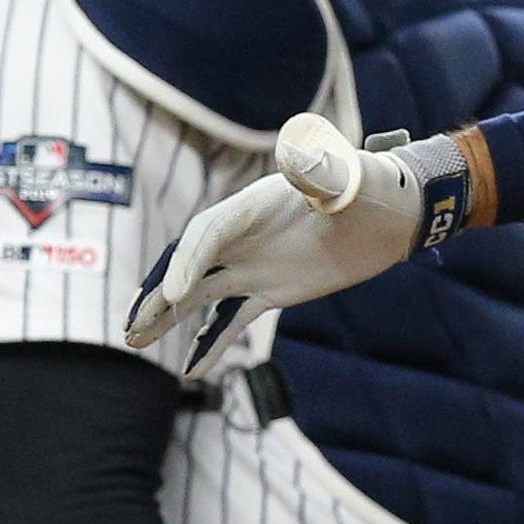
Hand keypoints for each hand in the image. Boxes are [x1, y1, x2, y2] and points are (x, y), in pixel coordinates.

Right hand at [124, 113, 460, 367]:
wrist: (392, 215)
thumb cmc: (372, 187)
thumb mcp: (350, 178)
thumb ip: (322, 173)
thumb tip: (299, 153)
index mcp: (253, 206)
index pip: (208, 234)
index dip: (188, 263)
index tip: (173, 295)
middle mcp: (242, 236)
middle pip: (188, 265)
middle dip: (157, 293)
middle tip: (131, 323)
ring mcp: (252, 265)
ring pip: (198, 295)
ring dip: (167, 318)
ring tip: (134, 342)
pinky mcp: (268, 291)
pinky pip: (231, 320)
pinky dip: (211, 343)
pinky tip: (191, 370)